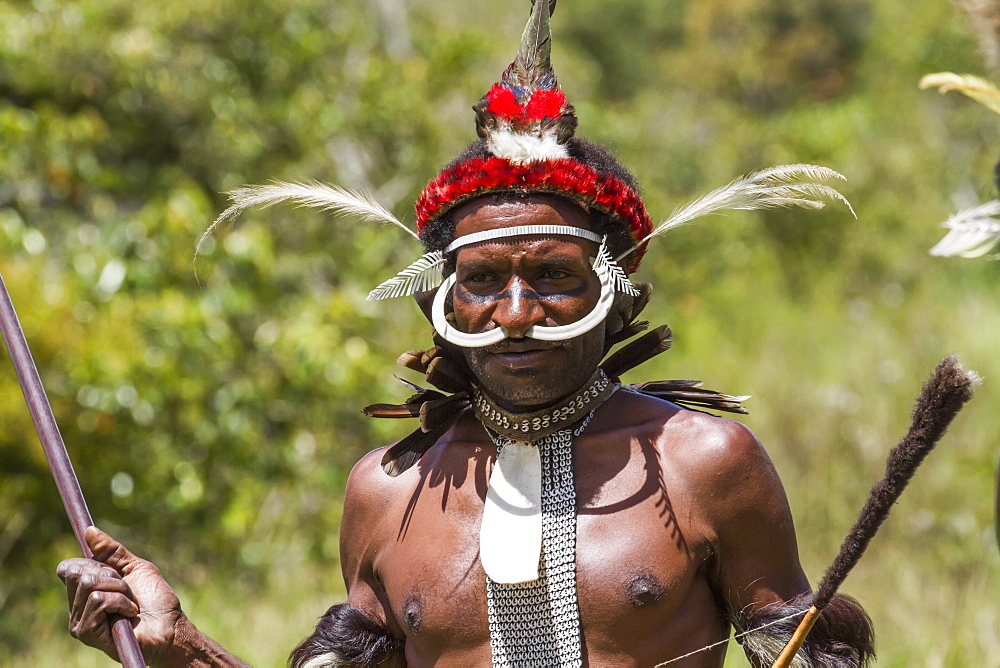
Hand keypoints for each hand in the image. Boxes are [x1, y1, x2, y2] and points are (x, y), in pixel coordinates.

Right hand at [56, 526, 182, 663]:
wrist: (169, 627)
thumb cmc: (156, 600)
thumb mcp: (135, 567)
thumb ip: (112, 551)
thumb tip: (89, 530)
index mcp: (85, 592)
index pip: (68, 568)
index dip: (89, 562)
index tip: (113, 571)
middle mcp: (76, 607)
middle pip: (76, 571)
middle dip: (110, 574)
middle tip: (127, 590)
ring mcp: (78, 621)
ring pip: (89, 584)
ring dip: (120, 589)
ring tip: (131, 604)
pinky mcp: (86, 632)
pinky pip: (99, 599)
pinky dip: (121, 602)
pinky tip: (130, 614)